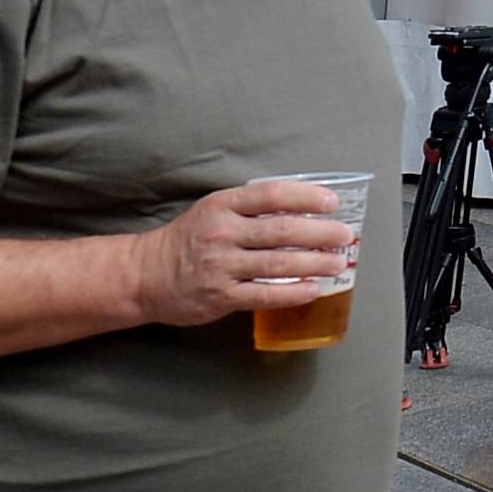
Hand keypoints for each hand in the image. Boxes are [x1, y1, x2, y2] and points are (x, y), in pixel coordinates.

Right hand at [130, 179, 359, 328]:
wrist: (146, 275)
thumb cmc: (188, 239)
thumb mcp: (214, 211)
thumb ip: (250, 209)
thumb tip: (301, 208)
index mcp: (223, 205)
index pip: (271, 195)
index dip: (305, 197)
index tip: (331, 202)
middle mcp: (223, 233)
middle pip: (280, 230)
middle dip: (319, 233)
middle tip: (345, 235)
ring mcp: (221, 266)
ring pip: (276, 263)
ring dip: (313, 263)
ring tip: (338, 263)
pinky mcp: (220, 296)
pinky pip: (263, 294)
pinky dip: (292, 292)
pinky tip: (312, 289)